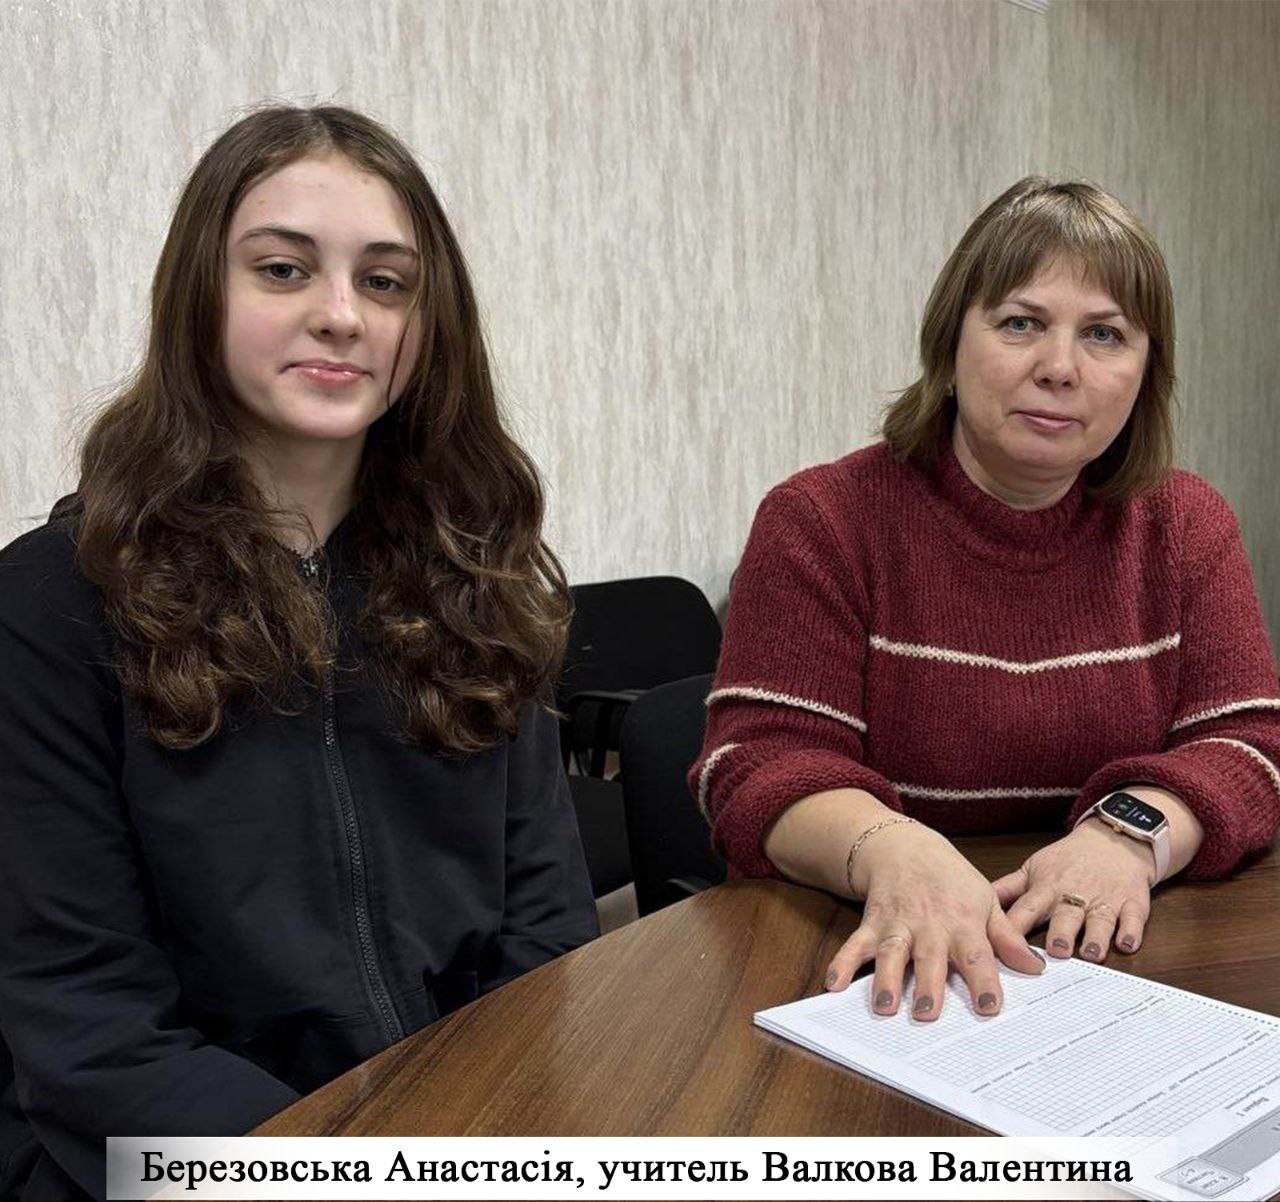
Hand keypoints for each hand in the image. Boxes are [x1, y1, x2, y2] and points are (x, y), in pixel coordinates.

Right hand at [825, 822, 1043, 1019]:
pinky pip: (855, 944)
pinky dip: (843, 962)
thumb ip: (1007, 937)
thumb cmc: (950, 879)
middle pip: (929, 958)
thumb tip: (1036, 967)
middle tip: (926, 1013)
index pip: (977, 955)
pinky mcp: (872, 923)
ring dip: (886, 979)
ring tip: (883, 1006)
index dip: (983, 981)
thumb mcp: (985, 901)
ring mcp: (897, 925)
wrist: (905, 846)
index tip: (989, 1007)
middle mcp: (929, 926)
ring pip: (891, 953)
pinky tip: (834, 983)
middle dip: (927, 984)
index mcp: (963, 923)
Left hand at [993, 819, 1154, 960]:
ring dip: (1095, 936)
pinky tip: (1127, 944)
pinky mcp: (1132, 903)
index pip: (1026, 909)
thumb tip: (974, 902)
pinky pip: (1134, 919)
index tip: (1004, 949)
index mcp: (1046, 889)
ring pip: (1099, 920)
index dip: (1014, 928)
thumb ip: (1007, 889)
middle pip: (1065, 916)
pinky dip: (1131, 931)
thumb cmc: (1068, 861)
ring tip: (1092, 953)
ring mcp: (1104, 899)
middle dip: (1061, 933)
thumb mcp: (1034, 869)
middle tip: (1056, 952)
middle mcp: (1074, 895)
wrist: (1113, 841)